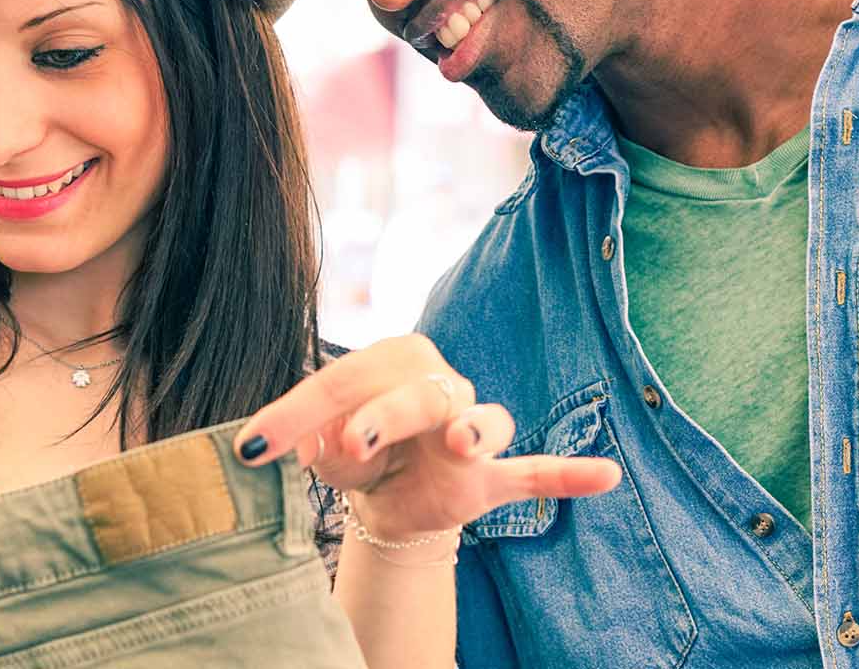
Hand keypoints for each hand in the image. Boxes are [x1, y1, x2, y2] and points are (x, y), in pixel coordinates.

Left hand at [234, 334, 620, 540]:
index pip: (342, 380)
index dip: (297, 413)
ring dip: (474, 430)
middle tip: (350, 442)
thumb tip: (270, 442)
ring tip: (463, 444)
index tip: (253, 446)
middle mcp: (438, 384)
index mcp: (389, 361)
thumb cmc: (354, 452)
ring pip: (483, 421)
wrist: (389, 498)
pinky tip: (604, 476)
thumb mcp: (318, 446)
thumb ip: (303, 439)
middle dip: (383, 414)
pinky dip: (568, 475)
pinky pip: (535, 471)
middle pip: (417, 390)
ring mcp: (472, 429)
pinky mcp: (493, 475)